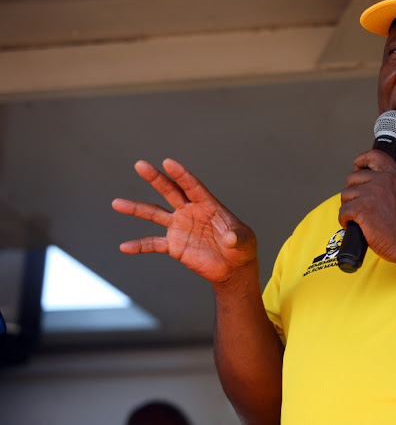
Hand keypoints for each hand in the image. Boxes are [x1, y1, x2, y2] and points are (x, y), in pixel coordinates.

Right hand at [112, 159, 256, 284]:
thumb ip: (237, 238)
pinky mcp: (174, 245)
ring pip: (155, 213)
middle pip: (170, 191)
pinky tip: (124, 247)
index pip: (192, 186)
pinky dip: (139, 245)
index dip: (181, 175)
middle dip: (156, 178)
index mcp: (208, 205)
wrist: (232, 267)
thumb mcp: (244, 241)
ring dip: (136, 208)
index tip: (167, 163)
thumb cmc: (241, 247)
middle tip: (140, 165)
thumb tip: (230, 239)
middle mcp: (190, 211)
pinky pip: (153, 243)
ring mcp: (180, 227)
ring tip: (116, 203)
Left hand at [339, 150, 395, 267]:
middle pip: (353, 177)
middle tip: (357, 203)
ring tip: (356, 217)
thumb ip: (392, 184)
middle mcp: (382, 180)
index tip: (357, 167)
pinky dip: (344, 220)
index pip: (374, 155)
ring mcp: (371, 194)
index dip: (361, 161)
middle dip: (352, 191)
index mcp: (395, 175)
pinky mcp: (362, 209)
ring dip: (348, 206)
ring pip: (346, 194)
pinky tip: (352, 225)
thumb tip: (376, 183)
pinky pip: (343, 211)